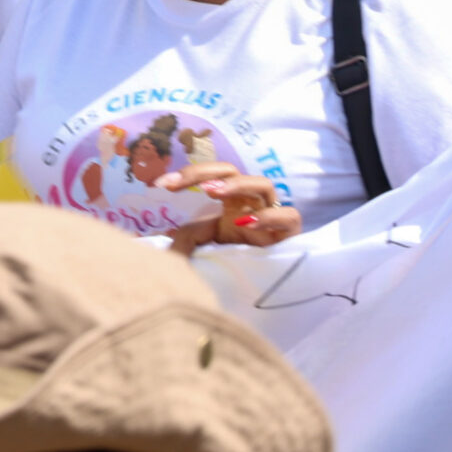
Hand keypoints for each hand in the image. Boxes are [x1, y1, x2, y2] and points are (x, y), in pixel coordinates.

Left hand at [157, 162, 302, 253]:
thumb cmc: (240, 256)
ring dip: (236, 185)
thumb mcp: (209, 244)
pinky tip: (248, 223)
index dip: (188, 174)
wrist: (271, 280)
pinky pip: (288, 216)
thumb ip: (188, 237)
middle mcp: (251, 200)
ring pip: (262, 184)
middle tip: (177, 183)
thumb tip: (164, 235)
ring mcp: (273, 213)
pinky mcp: (290, 232)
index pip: (211, 175)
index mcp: (232, 200)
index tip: (161, 184)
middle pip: (231, 171)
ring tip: (211, 192)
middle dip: (203, 172)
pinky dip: (269, 216)